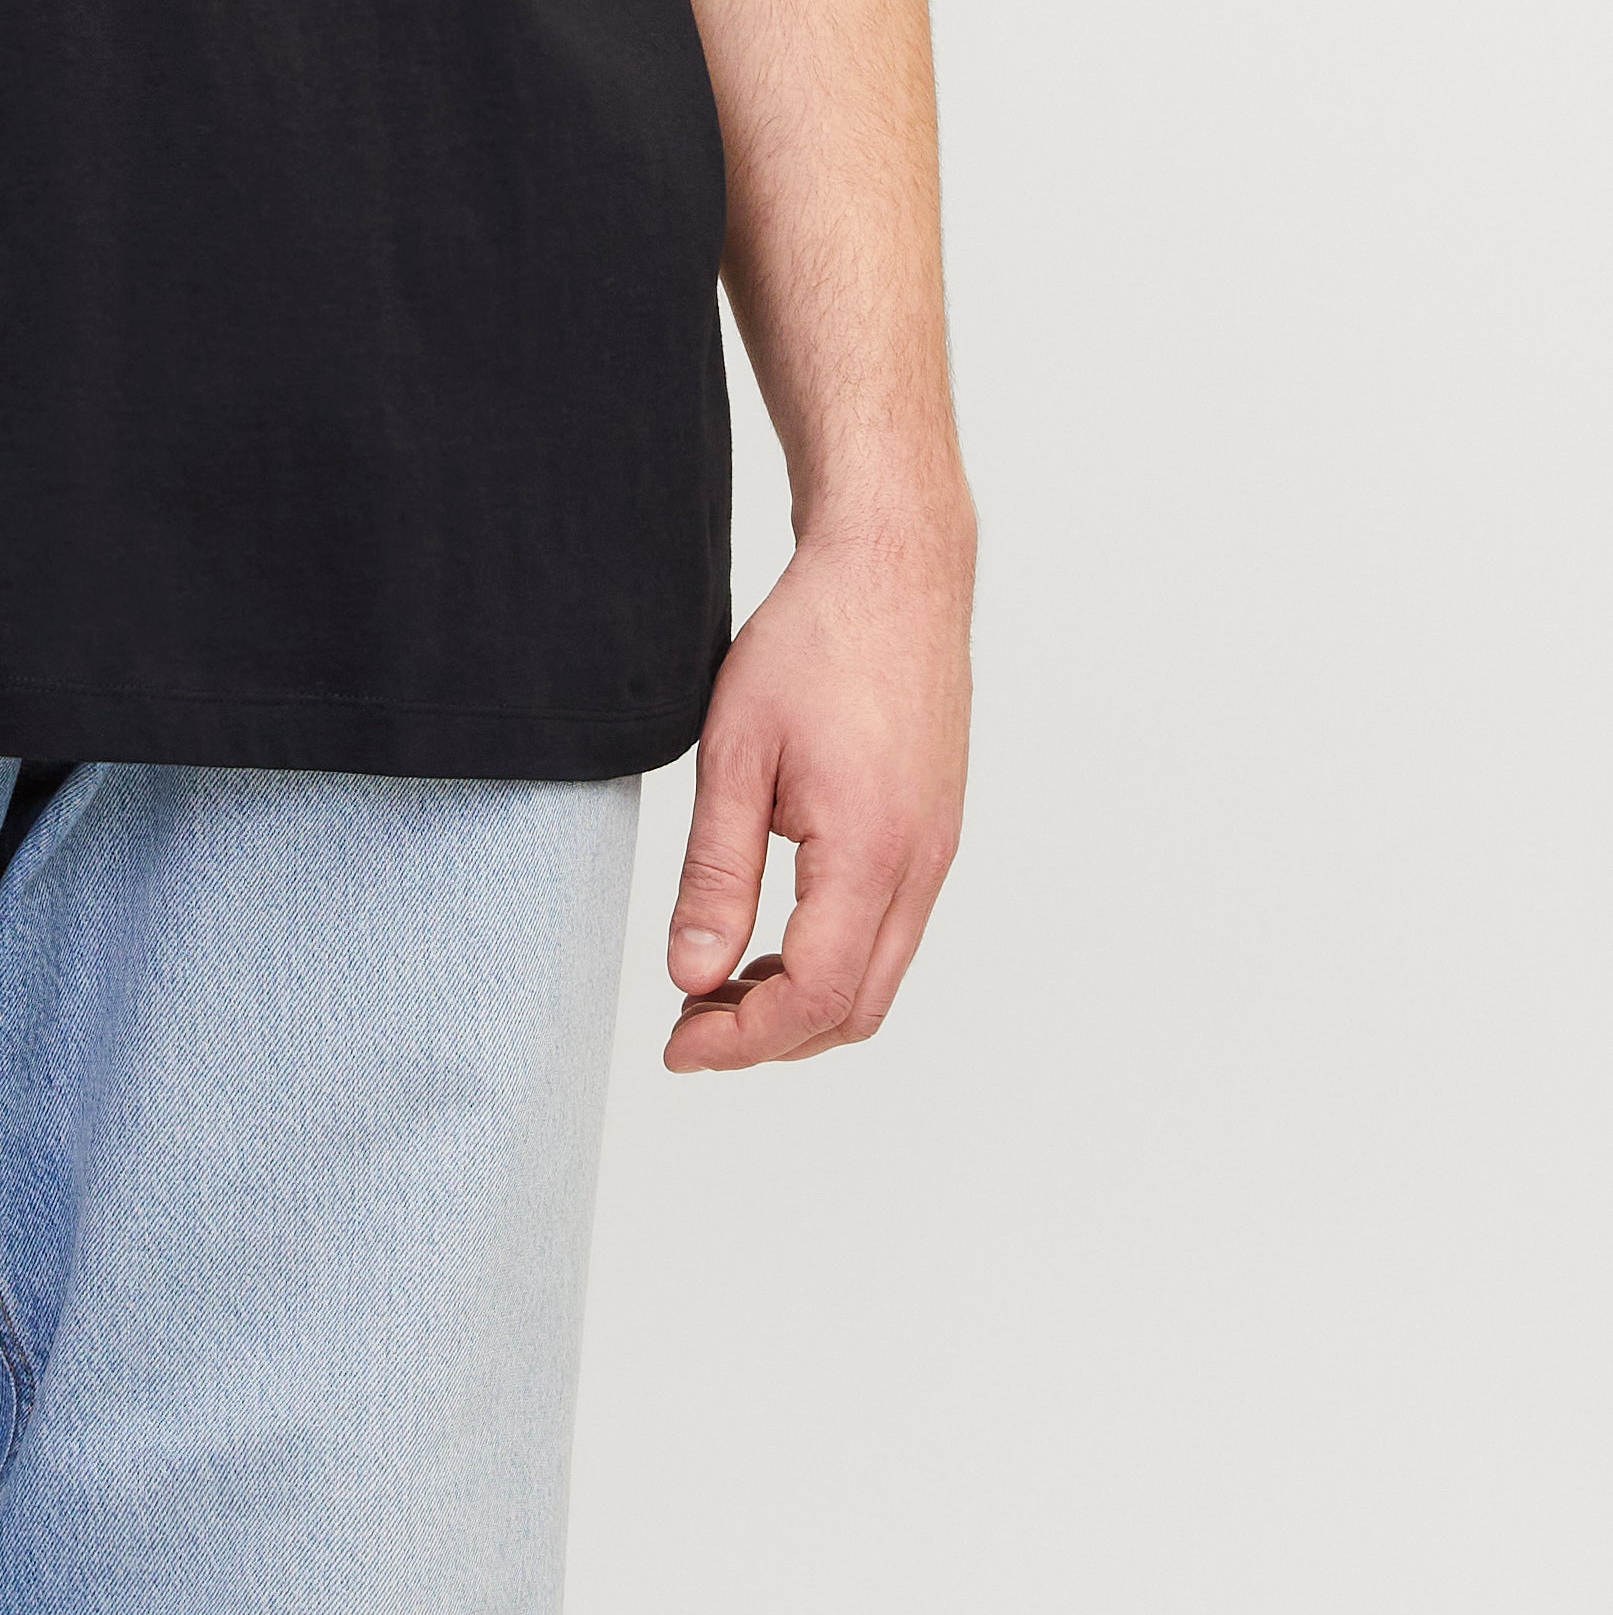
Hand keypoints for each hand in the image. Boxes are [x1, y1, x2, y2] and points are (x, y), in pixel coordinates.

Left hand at [662, 512, 971, 1069]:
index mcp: (871, 851)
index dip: (743, 1038)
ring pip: (877, 978)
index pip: (815, 995)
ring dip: (802, 1002)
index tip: (677, 1042)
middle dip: (771, 1037)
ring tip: (719, 982)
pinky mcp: (935, 834)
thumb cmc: (813, 642)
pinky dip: (832, 959)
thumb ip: (715, 874)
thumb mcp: (735, 753)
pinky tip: (771, 933)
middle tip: (690, 1023)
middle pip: (855, 1009)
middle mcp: (921, 866)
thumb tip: (692, 976)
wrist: (892, 572)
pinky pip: (891, 932)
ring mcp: (937, 852)